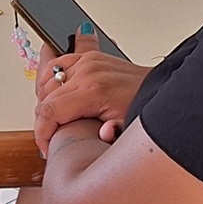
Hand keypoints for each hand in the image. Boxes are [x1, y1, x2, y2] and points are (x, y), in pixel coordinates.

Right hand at [33, 37, 150, 155]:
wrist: (160, 91)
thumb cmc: (145, 108)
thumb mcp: (128, 128)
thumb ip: (111, 134)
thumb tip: (103, 135)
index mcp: (94, 90)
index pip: (50, 110)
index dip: (42, 132)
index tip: (46, 146)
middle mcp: (87, 72)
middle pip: (45, 96)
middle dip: (43, 120)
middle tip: (52, 136)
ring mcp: (87, 61)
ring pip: (46, 78)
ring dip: (44, 99)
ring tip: (53, 118)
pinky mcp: (89, 57)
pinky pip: (57, 63)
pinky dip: (50, 77)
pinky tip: (52, 90)